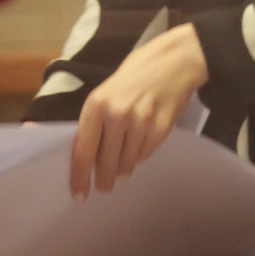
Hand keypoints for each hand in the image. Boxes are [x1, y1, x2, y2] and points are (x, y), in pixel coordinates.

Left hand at [69, 23, 207, 199]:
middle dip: (105, 179)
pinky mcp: (160, 129)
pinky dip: (141, 154)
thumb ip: (98, 119)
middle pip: (105, 164)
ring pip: (126, 162)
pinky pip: (145, 154)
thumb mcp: (108, 90)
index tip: (79, 195)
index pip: (83, 152)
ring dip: (124, 166)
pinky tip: (142, 141)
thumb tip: (89, 155)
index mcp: (97, 104)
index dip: (79, 178)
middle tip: (105, 186)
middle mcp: (116, 114)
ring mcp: (140, 122)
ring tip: (125, 162)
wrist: (176, 59)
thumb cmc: (138, 72)